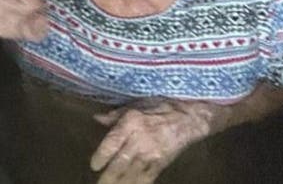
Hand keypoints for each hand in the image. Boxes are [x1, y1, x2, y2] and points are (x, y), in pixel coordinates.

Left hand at [90, 99, 218, 183]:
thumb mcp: (135, 105)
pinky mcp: (162, 162)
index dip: (101, 156)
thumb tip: (97, 118)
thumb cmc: (159, 107)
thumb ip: (115, 115)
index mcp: (131, 123)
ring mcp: (152, 153)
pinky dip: (138, 183)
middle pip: (121, 162)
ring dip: (121, 183)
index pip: (112, 143)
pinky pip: (147, 177)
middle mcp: (140, 139)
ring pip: (132, 173)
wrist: (188, 117)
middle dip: (109, 176)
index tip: (94, 166)